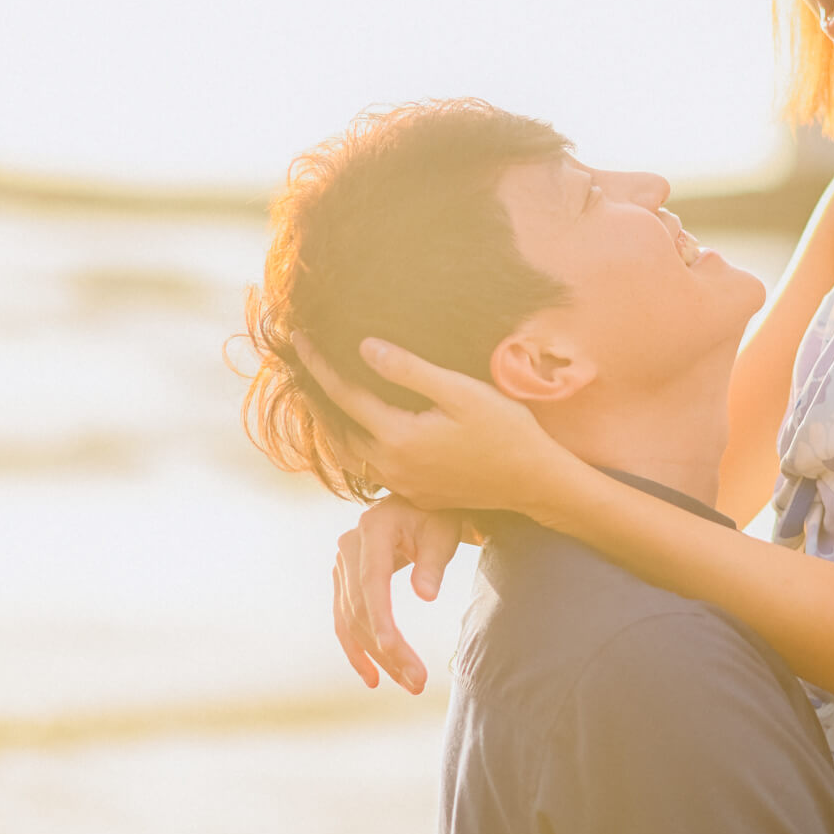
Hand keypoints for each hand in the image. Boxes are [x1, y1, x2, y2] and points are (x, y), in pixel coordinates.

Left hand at [292, 332, 565, 514]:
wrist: (535, 481)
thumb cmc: (505, 430)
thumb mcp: (461, 391)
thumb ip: (409, 370)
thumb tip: (365, 348)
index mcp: (398, 437)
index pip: (343, 396)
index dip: (318, 365)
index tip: (298, 339)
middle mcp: (392, 466)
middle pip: (336, 429)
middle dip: (316, 397)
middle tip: (304, 365)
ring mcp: (403, 485)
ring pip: (351, 452)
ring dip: (334, 424)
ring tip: (324, 394)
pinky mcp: (415, 493)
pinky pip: (372, 466)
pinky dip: (357, 442)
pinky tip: (365, 425)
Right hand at [333, 496, 470, 693]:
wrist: (417, 506)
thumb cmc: (436, 516)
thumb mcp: (442, 533)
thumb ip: (434, 562)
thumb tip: (426, 596)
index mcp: (373, 529)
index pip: (372, 580)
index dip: (381, 616)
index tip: (392, 649)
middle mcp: (349, 546)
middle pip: (361, 607)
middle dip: (388, 648)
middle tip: (418, 681)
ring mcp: (342, 565)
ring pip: (351, 621)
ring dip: (377, 656)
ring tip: (408, 684)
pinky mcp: (343, 581)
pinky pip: (344, 621)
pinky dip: (357, 650)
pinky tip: (373, 677)